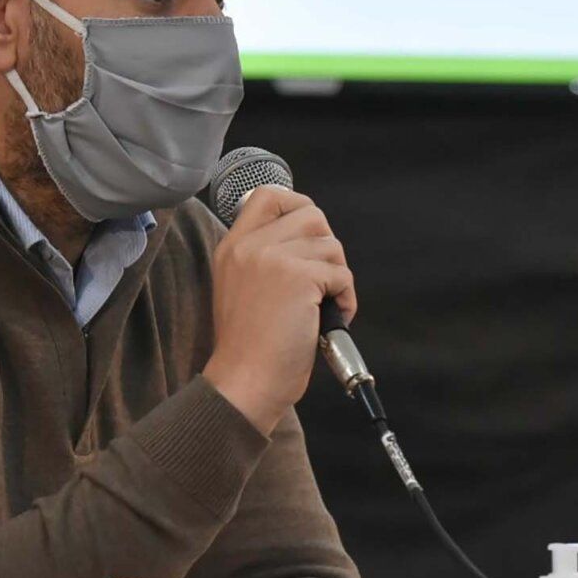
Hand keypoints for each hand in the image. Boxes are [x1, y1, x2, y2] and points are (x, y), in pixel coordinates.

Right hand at [204, 186, 355, 432]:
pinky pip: (341, 274)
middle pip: (311, 214)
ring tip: (324, 306)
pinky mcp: (299, 277)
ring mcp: (274, 258)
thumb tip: (308, 237)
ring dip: (338, 276)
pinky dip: (345, 299)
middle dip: (326, 247)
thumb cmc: (249, 347)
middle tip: (321, 281)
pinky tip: (330, 319)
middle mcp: (250, 245)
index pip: (267, 195)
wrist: (245, 381)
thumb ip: (263, 257)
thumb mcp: (240, 288)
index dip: (296, 206)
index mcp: (232, 246)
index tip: (307, 237)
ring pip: (331, 244)